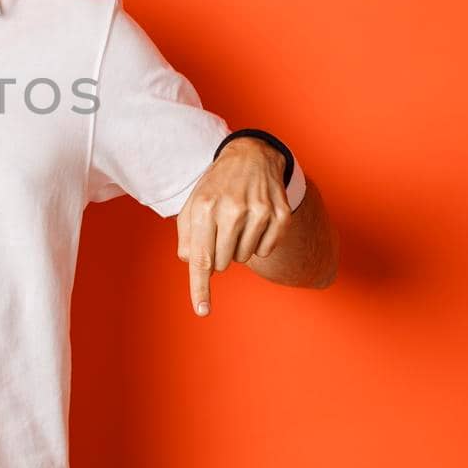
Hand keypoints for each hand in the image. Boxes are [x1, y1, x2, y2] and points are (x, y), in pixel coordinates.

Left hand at [175, 139, 291, 317]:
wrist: (251, 156)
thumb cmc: (216, 186)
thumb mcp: (193, 204)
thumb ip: (187, 237)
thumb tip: (194, 264)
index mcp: (205, 207)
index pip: (200, 257)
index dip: (200, 287)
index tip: (202, 311)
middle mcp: (232, 210)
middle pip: (223, 263)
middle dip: (219, 254)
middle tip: (220, 230)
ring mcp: (259, 212)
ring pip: (244, 258)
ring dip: (238, 247)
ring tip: (238, 222)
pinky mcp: (280, 215)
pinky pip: (266, 250)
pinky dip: (258, 243)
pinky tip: (255, 222)